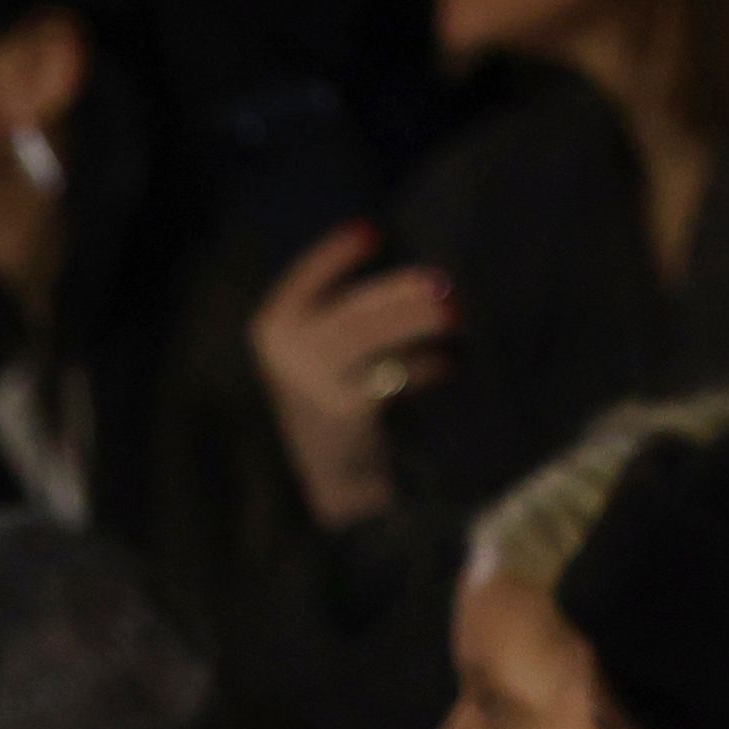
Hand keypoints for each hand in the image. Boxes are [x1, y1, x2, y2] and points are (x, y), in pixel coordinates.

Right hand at [249, 225, 454, 530]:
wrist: (337, 496)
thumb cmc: (341, 415)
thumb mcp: (328, 359)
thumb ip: (355, 319)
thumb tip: (417, 278)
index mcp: (273, 331)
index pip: (302, 282)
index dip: (333, 256)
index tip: (371, 231)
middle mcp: (285, 358)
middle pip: (348, 311)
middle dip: (397, 295)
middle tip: (442, 286)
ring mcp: (309, 387)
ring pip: (367, 337)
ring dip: (413, 322)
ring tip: (455, 316)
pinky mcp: (342, 414)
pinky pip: (387, 377)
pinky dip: (420, 370)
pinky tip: (444, 367)